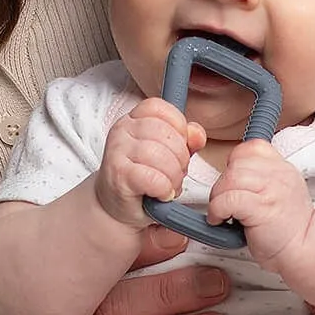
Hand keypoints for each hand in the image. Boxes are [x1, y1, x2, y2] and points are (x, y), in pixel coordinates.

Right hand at [94, 99, 202, 228]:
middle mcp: (122, 130)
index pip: (160, 108)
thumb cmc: (144, 177)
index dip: (177, 127)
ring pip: (160, 156)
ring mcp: (117, 151)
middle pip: (165, 134)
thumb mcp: (169, 154)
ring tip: (168, 185)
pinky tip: (161, 193)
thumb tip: (196, 134)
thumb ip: (186, 141)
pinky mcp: (118, 174)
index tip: (177, 147)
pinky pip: (153, 178)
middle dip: (180, 158)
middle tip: (175, 173)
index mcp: (133, 119)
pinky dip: (164, 189)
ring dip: (173, 176)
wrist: (117, 205)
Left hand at [207, 139, 312, 272]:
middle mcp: (279, 174)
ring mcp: (272, 189)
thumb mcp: (279, 194)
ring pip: (230, 179)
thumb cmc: (286, 229)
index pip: (252, 148)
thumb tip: (230, 176)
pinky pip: (228, 198)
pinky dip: (217, 210)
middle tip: (224, 204)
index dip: (235, 164)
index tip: (234, 186)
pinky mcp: (262, 207)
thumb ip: (261, 179)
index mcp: (282, 169)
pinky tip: (221, 220)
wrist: (306, 250)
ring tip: (223, 213)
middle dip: (222, 184)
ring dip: (218, 197)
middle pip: (236, 164)